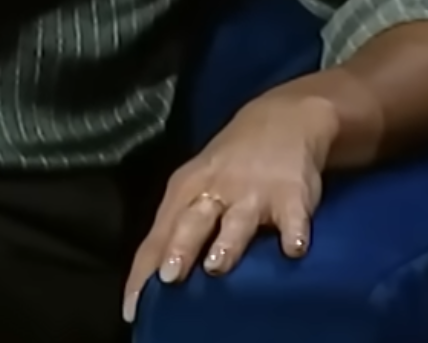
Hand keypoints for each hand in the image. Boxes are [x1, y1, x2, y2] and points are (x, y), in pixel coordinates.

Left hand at [121, 90, 341, 321]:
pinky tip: (293, 249)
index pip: (156, 236)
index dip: (144, 273)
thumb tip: (156, 278)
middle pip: (191, 223)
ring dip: (226, 243)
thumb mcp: (195, 186)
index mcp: (185, 191)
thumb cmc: (229, 166)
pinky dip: (293, 233)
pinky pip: (293, 217)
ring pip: (236, 221)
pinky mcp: (291, 195)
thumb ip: (178, 227)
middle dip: (178, 249)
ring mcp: (253, 192)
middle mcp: (215, 191)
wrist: (282, 120)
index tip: (134, 307)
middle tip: (169, 277)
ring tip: (216, 265)